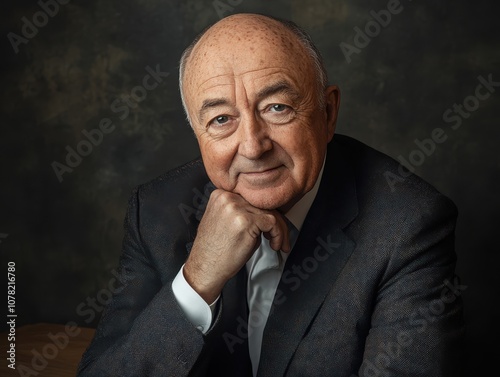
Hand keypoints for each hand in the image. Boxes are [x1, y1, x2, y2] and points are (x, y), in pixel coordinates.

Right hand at [183, 189, 290, 303]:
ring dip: (279, 231)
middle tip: (279, 237)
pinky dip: (278, 235)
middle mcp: (228, 197)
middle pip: (262, 204)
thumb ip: (243, 212)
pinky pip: (272, 222)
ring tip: (277, 243)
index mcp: (221, 194)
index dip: (264, 213)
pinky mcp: (245, 220)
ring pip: (270, 213)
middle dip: (276, 222)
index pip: (252, 199)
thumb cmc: (216, 250)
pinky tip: (274, 245)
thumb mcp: (225, 221)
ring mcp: (236, 207)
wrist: (205, 268)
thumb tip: (268, 214)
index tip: (271, 227)